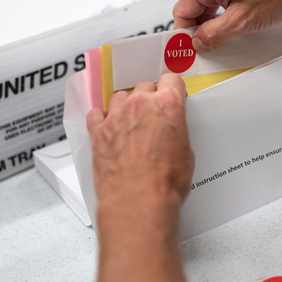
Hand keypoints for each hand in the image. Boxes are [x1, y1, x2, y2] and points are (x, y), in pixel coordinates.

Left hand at [86, 73, 193, 233]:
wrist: (138, 201)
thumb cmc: (164, 182)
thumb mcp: (186, 154)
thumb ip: (176, 133)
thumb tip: (172, 135)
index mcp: (168, 105)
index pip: (171, 80)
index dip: (172, 89)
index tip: (171, 94)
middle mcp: (140, 105)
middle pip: (144, 87)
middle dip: (149, 98)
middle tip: (152, 115)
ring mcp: (116, 116)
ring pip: (120, 97)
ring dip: (126, 107)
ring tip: (130, 123)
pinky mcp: (98, 131)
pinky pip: (96, 114)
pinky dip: (102, 118)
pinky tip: (108, 128)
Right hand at [173, 0, 281, 51]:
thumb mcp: (242, 22)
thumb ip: (213, 34)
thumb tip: (198, 41)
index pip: (182, 10)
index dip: (186, 33)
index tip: (191, 48)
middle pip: (196, 5)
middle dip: (202, 26)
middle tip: (212, 44)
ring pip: (211, 0)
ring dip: (217, 18)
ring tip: (233, 30)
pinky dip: (228, 7)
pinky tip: (242, 17)